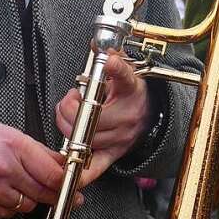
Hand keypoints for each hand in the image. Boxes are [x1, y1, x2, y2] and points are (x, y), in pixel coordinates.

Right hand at [0, 116, 71, 218]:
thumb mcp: (13, 135)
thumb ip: (41, 152)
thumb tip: (64, 167)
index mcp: (14, 146)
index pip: (52, 175)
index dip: (67, 185)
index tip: (75, 190)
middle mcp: (3, 169)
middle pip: (43, 193)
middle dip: (53, 195)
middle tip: (60, 194)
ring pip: (27, 206)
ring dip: (28, 198)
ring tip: (16, 183)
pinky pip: (8, 214)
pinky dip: (10, 206)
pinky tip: (2, 190)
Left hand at [55, 51, 150, 184]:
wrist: (151, 113)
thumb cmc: (132, 92)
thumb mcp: (126, 71)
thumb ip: (113, 60)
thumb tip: (100, 47)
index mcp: (131, 91)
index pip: (123, 77)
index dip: (114, 68)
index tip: (108, 61)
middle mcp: (127, 117)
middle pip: (89, 117)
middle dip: (68, 107)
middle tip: (70, 99)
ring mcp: (121, 139)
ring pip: (84, 139)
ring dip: (67, 127)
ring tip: (71, 115)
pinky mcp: (115, 154)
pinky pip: (96, 167)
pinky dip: (81, 171)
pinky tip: (67, 168)